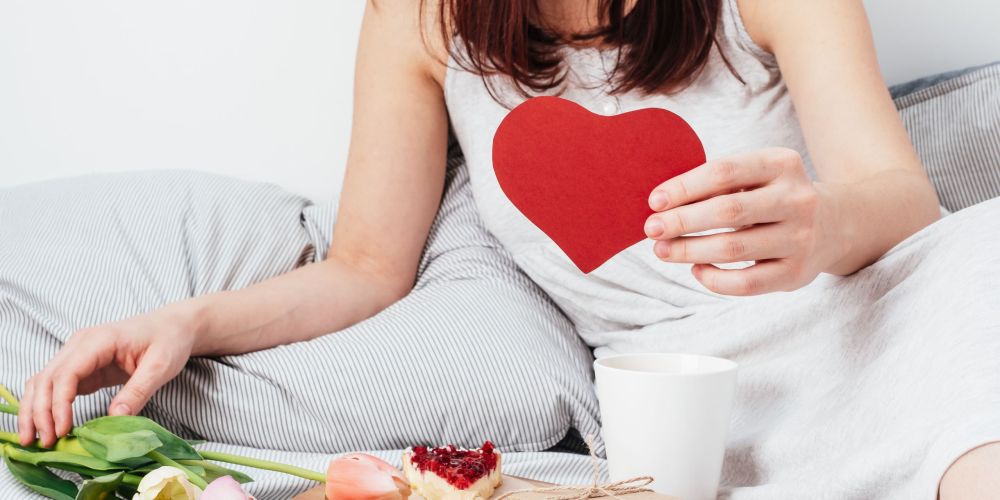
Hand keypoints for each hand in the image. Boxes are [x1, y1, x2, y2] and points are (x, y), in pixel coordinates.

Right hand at [18, 303, 199, 446]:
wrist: (173, 327)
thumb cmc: (169, 340)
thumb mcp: (161, 366)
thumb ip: (138, 391)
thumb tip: (116, 418)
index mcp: (99, 340)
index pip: (66, 373)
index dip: (59, 404)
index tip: (62, 430)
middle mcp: (80, 345)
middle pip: (46, 379)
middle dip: (40, 412)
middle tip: (45, 443)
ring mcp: (77, 355)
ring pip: (43, 382)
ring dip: (35, 411)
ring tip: (35, 440)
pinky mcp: (82, 368)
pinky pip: (55, 387)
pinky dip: (47, 406)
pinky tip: (49, 427)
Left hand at [644, 147, 843, 295]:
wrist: (838, 223)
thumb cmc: (776, 196)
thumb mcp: (758, 175)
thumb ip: (719, 183)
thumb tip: (661, 204)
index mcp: (782, 164)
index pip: (724, 172)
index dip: (684, 187)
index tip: (654, 201)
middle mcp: (797, 199)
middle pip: (727, 211)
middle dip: (682, 221)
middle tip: (651, 229)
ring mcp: (800, 238)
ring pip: (733, 248)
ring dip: (689, 250)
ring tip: (663, 250)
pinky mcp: (797, 273)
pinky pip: (745, 283)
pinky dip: (713, 278)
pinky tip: (696, 269)